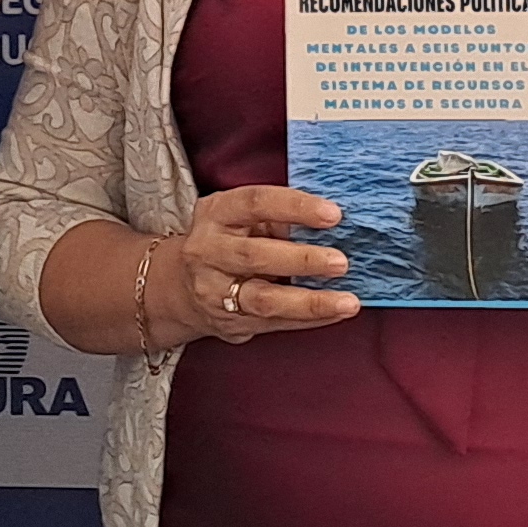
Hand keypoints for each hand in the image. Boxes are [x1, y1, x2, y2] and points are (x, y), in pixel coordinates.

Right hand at [162, 184, 361, 345]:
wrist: (180, 286)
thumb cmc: (226, 241)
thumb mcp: (240, 217)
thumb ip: (275, 217)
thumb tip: (332, 223)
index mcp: (216, 213)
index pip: (255, 202)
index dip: (295, 207)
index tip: (333, 215)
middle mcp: (209, 251)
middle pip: (255, 256)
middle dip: (302, 260)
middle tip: (341, 262)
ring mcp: (215, 291)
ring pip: (264, 300)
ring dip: (310, 302)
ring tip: (347, 302)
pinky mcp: (230, 323)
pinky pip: (275, 324)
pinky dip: (309, 320)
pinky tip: (336, 314)